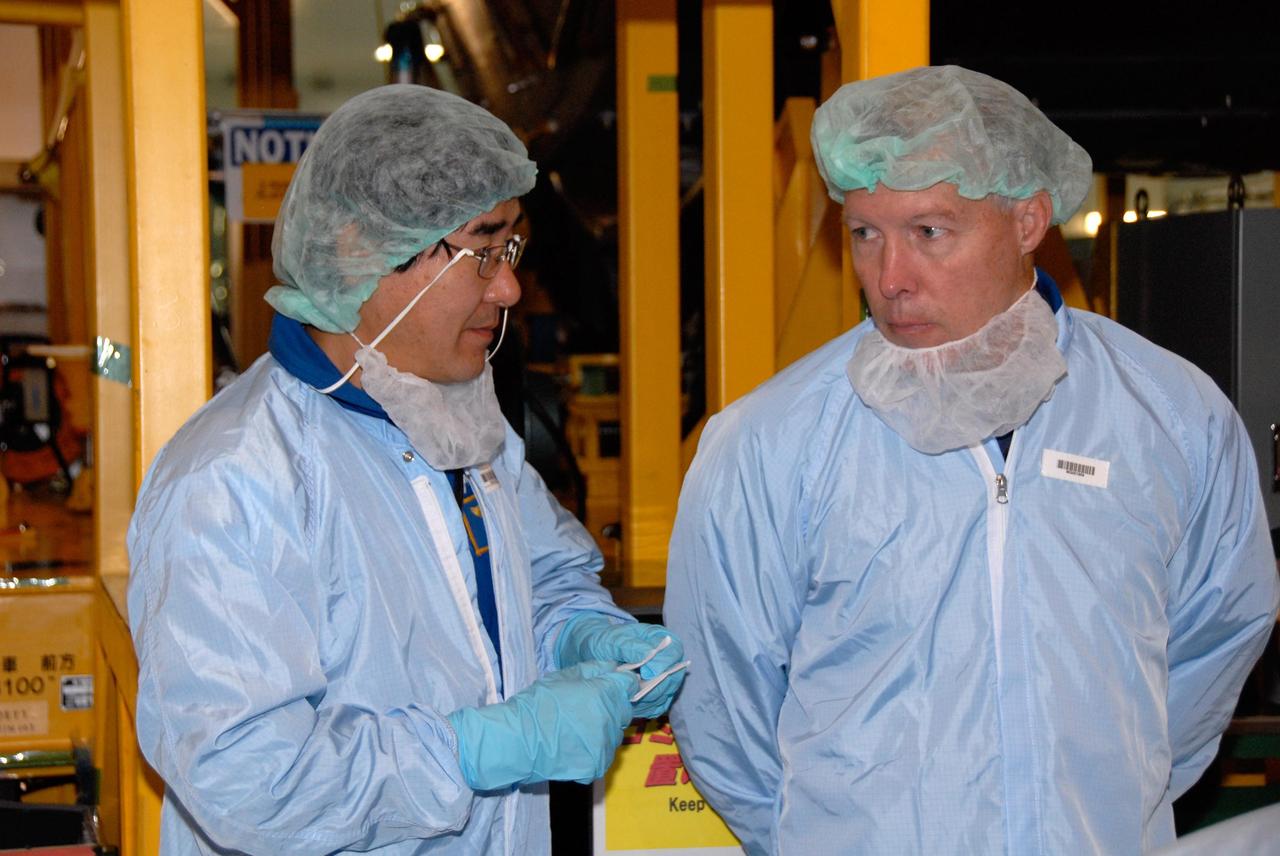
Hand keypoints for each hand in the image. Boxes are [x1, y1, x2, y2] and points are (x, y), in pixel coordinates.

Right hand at [448, 661, 638, 789]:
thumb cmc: (538, 704)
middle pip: (624, 709)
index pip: (629, 684)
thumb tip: (612, 666)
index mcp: (604, 694)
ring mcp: (605, 745)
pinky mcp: (597, 766)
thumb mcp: (563, 677)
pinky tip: (574, 745)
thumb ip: (593, 669)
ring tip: (577, 729)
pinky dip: (594, 750)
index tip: (608, 685)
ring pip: (615, 733)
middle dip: (612, 705)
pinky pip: (604, 753)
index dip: (619, 682)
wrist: (518, 741)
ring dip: (603, 729)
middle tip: (587, 707)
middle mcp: (610, 720)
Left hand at [557, 615, 686, 717]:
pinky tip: (628, 703)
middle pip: (673, 676)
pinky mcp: (654, 697)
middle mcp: (665, 660)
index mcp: (660, 638)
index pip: (674, 650)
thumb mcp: (611, 639)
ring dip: (648, 699)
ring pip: (665, 695)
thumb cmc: (604, 642)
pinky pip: (655, 707)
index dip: (665, 662)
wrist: (592, 654)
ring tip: (628, 696)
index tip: (647, 671)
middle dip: (655, 686)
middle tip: (634, 690)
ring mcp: (661, 679)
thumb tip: (648, 654)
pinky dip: (643, 708)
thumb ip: (629, 645)